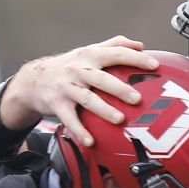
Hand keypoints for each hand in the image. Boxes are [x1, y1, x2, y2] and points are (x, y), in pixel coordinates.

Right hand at [1, 35, 159, 144]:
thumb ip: (114, 45)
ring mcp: (67, 87)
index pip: (116, 53)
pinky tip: (91, 142)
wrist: (34, 80)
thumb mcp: (88, 52)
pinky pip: (70, 119)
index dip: (136, 58)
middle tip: (138, 99)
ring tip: (119, 120)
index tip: (155, 66)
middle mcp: (78, 70)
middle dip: (120, 88)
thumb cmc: (69, 67)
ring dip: (104, 110)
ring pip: (87, 99)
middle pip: (102, 78)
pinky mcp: (57, 104)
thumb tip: (141, 45)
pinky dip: (80, 130)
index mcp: (90, 55)